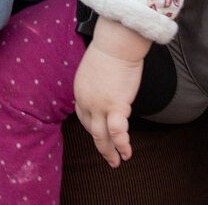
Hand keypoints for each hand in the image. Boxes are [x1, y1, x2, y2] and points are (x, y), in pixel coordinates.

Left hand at [74, 19, 150, 167]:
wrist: (116, 43)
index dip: (92, 126)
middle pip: (91, 129)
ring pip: (101, 137)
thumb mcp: (95, 67)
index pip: (83, 116)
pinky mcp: (116, 106)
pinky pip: (117, 132)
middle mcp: (86, 101)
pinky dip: (122, 145)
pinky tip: (127, 154)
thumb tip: (106, 86)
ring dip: (108, 152)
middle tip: (108, 156)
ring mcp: (100, 106)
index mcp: (80, 91)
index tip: (100, 132)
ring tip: (115, 162)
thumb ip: (97, 82)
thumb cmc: (111, 50)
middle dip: (100, 144)